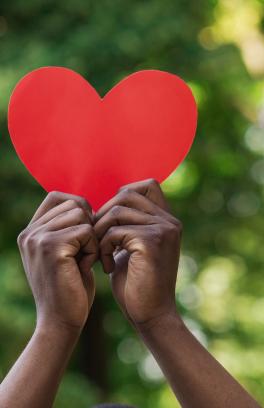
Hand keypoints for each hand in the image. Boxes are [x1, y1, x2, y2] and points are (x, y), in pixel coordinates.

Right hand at [17, 192, 97, 333]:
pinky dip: (93, 249)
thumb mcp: (66, 253)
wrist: (62, 322)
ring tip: (85, 260)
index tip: (87, 232)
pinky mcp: (51, 247)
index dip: (79, 207)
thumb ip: (67, 228)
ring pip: (81, 214)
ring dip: (92, 237)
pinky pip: (86, 231)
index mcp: (31, 232)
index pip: (57, 196)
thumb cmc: (70, 288)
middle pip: (74, 203)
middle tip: (87, 252)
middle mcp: (30, 232)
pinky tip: (86, 267)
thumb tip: (86, 204)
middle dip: (89, 225)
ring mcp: (38, 238)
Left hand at [95, 179, 181, 327]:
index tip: (110, 221)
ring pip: (116, 210)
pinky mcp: (151, 242)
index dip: (123, 194)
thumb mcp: (132, 247)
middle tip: (97, 238)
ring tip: (100, 254)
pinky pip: (114, 231)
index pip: (147, 185)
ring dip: (100, 232)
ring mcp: (163, 230)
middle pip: (127, 193)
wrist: (151, 316)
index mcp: (167, 220)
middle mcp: (169, 221)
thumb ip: (127, 225)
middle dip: (104, 213)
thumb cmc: (137, 283)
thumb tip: (106, 206)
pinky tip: (106, 266)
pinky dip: (103, 247)